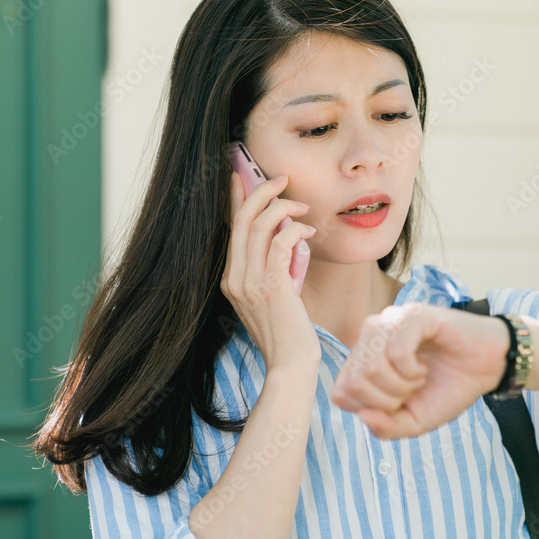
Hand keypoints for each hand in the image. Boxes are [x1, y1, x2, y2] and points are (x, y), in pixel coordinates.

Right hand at [220, 171, 319, 370]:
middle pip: (242, 219)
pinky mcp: (272, 285)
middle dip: (261, 191)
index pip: (230, 229)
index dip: (234, 198)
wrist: (291, 364)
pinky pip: (281, 241)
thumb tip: (288, 234)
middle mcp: (235, 278)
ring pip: (260, 225)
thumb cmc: (288, 332)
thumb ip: (275, 266)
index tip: (240, 174)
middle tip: (282, 179)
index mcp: (231, 279)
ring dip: (284, 207)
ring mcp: (250, 282)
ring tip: (302, 206)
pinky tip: (308, 231)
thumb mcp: (275, 294)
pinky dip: (295, 229)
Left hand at [329, 303, 509, 438]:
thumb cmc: (447, 389)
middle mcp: (368, 338)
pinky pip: (394, 351)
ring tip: (417, 379)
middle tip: (410, 392)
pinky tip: (423, 368)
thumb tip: (363, 417)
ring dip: (399, 385)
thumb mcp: (415, 421)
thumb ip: (386, 428)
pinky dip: (410, 370)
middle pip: (353, 382)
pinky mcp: (411, 316)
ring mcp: (388, 322)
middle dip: (386, 400)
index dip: (369, 409)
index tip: (396, 405)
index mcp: (362, 361)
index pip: (340, 393)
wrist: (487, 367)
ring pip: (370, 366)